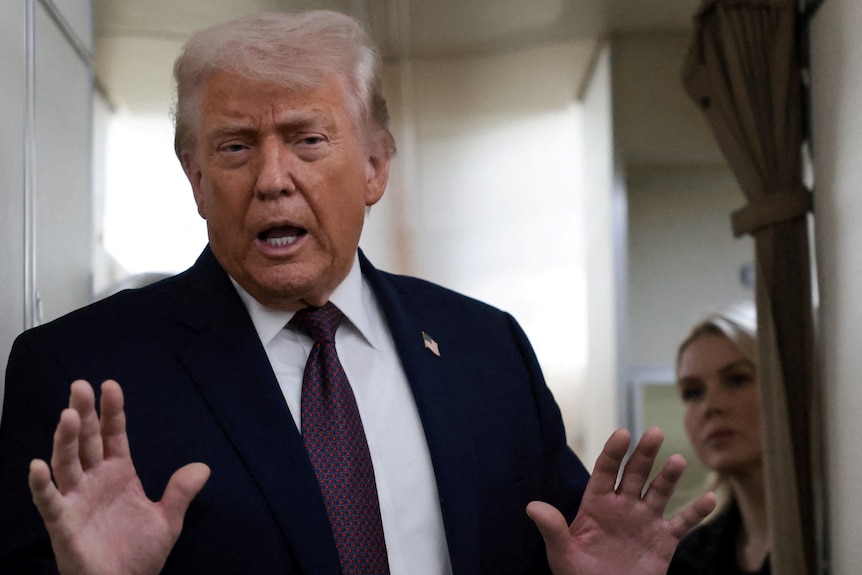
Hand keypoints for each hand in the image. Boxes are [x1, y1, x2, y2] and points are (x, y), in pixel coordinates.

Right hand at [28, 379, 209, 574]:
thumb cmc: (139, 554)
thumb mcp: (168, 520)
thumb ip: (181, 492)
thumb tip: (203, 467)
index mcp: (119, 474)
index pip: (114, 435)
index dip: (112, 411)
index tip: (110, 385)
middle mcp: (95, 481)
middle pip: (87, 440)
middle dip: (85, 413)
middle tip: (80, 385)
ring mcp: (77, 500)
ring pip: (67, 463)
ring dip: (66, 439)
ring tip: (69, 415)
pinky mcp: (63, 524)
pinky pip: (49, 501)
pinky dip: (41, 484)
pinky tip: (38, 465)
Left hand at [527, 427, 715, 574]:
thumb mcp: (562, 554)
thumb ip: (552, 529)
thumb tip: (532, 506)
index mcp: (596, 504)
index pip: (605, 471)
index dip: (613, 453)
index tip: (622, 434)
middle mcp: (623, 506)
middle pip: (635, 474)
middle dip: (644, 454)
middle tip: (654, 432)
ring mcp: (645, 520)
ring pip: (660, 492)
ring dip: (669, 476)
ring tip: (677, 461)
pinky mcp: (664, 540)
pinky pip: (682, 523)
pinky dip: (696, 512)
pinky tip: (710, 499)